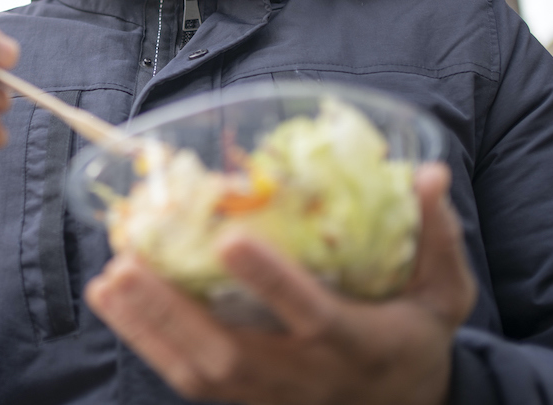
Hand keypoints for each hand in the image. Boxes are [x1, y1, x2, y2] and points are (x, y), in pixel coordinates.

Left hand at [84, 163, 474, 404]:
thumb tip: (429, 172)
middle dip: (174, 313)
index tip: (231, 239)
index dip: (271, 283)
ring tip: (109, 279)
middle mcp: (308, 379)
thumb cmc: (415, 337)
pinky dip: (149, 344)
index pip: (312, 316)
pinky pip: (189, 383)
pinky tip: (117, 304)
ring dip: (148, 328)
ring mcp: (272, 398)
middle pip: (232, 355)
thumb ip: (436, 238)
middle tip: (127, 262)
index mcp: (358, 345)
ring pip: (200, 375)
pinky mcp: (245, 404)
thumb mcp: (443, 295)